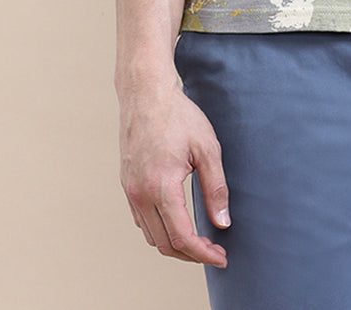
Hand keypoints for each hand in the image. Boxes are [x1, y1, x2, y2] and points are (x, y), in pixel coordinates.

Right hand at [119, 76, 230, 266]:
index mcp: (161, 186)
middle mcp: (141, 193)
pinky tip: (177, 222)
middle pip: (165, 244)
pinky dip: (159, 230)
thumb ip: (216, 188)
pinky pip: (141, 220)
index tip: (221, 257)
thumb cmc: (178, 116)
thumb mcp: (207, 148)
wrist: (146, 93)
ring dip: (174, 244)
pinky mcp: (127, 184)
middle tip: (214, 251)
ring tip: (199, 240)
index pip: (182, 237)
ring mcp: (131, 190)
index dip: (204, 253)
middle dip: (191, 254)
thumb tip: (223, 222)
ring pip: (151, 236)